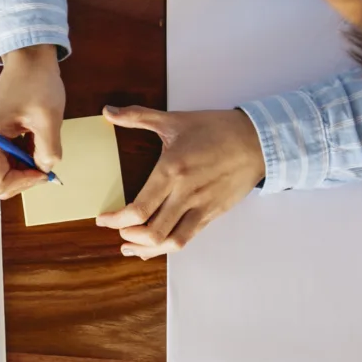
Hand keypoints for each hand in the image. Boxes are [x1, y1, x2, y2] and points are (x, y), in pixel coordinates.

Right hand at [0, 44, 64, 198]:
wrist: (29, 59)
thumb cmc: (37, 83)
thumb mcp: (48, 118)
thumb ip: (48, 150)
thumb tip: (46, 170)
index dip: (24, 182)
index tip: (44, 168)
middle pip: (0, 179)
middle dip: (26, 175)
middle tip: (46, 157)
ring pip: (5, 171)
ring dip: (27, 165)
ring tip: (41, 142)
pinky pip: (7, 160)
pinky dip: (24, 156)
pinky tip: (34, 138)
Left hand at [96, 106, 264, 257]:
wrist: (258, 140)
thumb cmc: (217, 129)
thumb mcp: (174, 120)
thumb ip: (137, 116)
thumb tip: (108, 111)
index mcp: (171, 170)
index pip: (139, 209)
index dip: (116, 220)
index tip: (103, 219)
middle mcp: (185, 194)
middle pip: (152, 232)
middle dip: (129, 237)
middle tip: (117, 231)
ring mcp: (201, 207)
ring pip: (172, 242)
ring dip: (148, 249)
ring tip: (131, 247)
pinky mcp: (212, 214)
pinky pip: (188, 238)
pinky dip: (168, 247)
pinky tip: (156, 246)